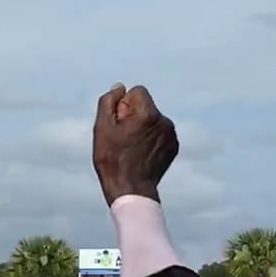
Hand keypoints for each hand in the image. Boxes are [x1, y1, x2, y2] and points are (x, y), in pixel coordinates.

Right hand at [92, 83, 177, 204]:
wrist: (131, 189)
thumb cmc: (112, 159)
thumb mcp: (101, 128)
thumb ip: (108, 102)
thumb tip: (119, 87)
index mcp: (148, 114)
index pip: (137, 91)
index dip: (123, 105)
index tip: (118, 124)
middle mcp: (164, 121)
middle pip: (145, 106)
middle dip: (133, 116)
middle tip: (122, 139)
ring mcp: (171, 134)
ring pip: (153, 120)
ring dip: (142, 127)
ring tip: (131, 148)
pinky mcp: (174, 146)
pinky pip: (160, 133)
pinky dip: (151, 139)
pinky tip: (141, 154)